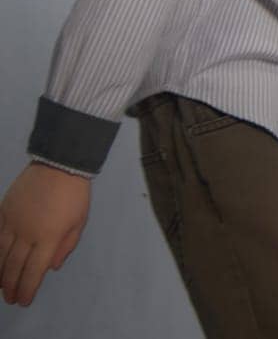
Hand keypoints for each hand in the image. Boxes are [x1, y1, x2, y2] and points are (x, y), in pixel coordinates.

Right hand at [0, 162, 89, 306]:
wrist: (59, 165)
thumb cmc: (75, 195)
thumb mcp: (79, 222)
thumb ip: (66, 246)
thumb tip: (52, 267)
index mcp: (49, 238)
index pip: (34, 271)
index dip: (28, 288)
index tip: (24, 301)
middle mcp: (27, 234)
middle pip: (15, 266)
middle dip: (11, 286)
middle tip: (10, 299)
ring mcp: (12, 223)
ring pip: (1, 254)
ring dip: (0, 273)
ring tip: (1, 285)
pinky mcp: (3, 212)